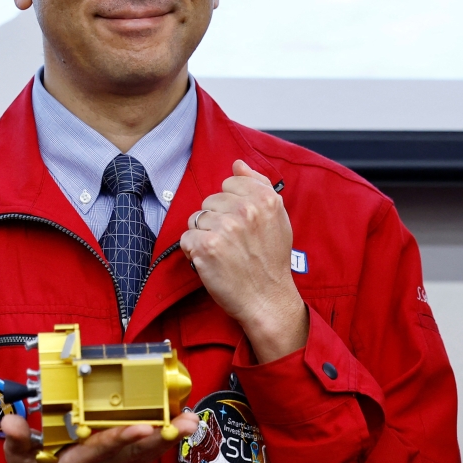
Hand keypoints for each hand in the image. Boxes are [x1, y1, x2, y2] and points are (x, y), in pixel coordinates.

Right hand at [1, 411, 197, 462]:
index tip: (144, 424)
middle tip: (185, 422)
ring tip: (190, 421)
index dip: (123, 437)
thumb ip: (16, 440)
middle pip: (133, 454)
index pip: (101, 448)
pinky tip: (178, 429)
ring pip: (144, 456)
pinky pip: (144, 458)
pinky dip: (163, 444)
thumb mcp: (17, 457)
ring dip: (169, 440)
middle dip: (161, 437)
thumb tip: (11, 423)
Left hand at [180, 159, 307, 363]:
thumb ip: (258, 185)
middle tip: (233, 243)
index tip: (242, 224)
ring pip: (196, 219)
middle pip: (209, 201)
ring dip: (204, 236)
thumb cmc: (271, 260)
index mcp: (265, 199)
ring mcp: (225, 228)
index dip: (231, 205)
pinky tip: (211, 262)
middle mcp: (245, 210)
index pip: (228, 184)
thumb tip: (238, 163)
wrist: (267, 299)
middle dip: (216, 220)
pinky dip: (193, 252)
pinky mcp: (206, 247)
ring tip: (223, 253)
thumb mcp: (276, 217)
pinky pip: (186, 238)